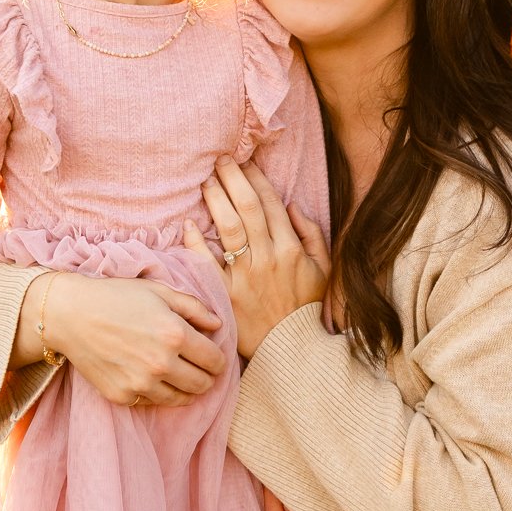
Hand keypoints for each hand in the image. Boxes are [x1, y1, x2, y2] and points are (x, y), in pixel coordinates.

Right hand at [21, 270, 226, 407]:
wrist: (71, 315)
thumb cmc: (116, 297)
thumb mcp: (159, 291)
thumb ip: (194, 308)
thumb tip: (218, 325)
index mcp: (175, 335)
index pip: (216, 361)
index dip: (218, 359)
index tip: (210, 355)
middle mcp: (161, 364)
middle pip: (203, 385)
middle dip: (207, 376)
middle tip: (198, 367)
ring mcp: (141, 384)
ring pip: (181, 399)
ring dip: (186, 388)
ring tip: (177, 374)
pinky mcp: (123, 396)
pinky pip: (153, 402)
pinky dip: (158, 392)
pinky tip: (152, 377)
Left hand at [192, 156, 328, 357]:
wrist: (293, 350)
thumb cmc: (306, 308)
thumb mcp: (323, 269)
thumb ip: (311, 233)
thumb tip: (291, 205)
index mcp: (291, 249)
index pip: (271, 204)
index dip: (256, 179)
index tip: (245, 162)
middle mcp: (268, 258)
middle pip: (247, 209)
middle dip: (233, 179)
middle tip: (219, 160)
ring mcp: (246, 276)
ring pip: (229, 229)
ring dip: (216, 201)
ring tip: (206, 182)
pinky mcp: (227, 295)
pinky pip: (208, 264)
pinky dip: (197, 243)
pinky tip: (187, 224)